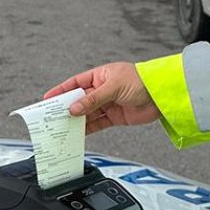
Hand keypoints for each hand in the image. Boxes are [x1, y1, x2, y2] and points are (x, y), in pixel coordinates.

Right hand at [44, 62, 160, 133]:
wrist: (162, 95)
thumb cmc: (141, 81)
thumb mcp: (113, 87)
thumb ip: (93, 99)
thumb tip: (74, 109)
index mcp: (101, 76)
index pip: (76, 83)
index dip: (61, 90)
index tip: (48, 98)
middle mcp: (103, 89)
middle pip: (80, 100)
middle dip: (67, 108)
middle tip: (52, 117)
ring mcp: (108, 104)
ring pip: (88, 113)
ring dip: (77, 120)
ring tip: (63, 128)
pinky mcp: (115, 117)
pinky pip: (98, 123)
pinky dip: (88, 129)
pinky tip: (79, 134)